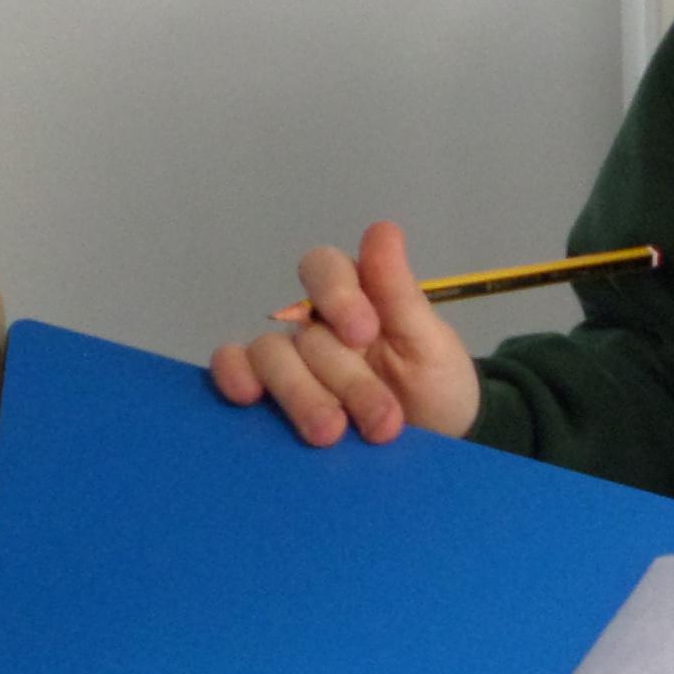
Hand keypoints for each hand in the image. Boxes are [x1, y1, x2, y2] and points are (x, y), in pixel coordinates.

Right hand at [207, 222, 478, 447]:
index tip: (364, 333)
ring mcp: (290, 359)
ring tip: (332, 434)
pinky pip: (235, 370)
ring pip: (269, 355)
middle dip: (344, 379)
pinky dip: (235, 377)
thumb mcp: (430, 344)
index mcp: (356, 297)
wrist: (438, 444)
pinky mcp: (269, 396)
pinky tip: (247, 397)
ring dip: (302, 396)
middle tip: (382, 422)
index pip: (324, 269)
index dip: (337, 294)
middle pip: (301, 331)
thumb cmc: (435, 386)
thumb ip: (400, 293)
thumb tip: (382, 229)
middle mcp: (315, 323)